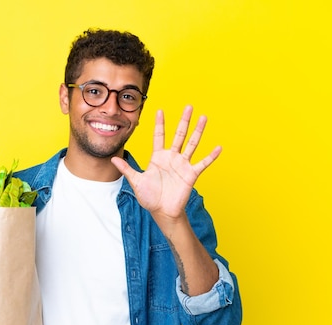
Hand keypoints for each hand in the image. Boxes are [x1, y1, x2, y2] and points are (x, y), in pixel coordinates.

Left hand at [112, 105, 220, 221]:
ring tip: (204, 117)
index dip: (159, 124)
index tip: (160, 110)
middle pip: (179, 135)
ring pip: (192, 144)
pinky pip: (203, 163)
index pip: (159, 136)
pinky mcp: (191, 174)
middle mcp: (171, 158)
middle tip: (188, 106)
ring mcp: (182, 164)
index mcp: (158, 157)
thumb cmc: (149, 197)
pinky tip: (218, 147)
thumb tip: (113, 159)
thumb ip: (127, 169)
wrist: (162, 212)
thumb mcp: (136, 182)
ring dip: (198, 131)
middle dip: (183, 120)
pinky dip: (211, 156)